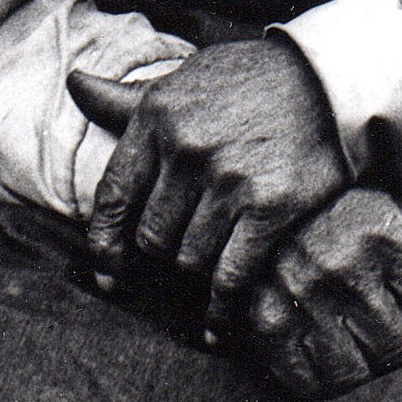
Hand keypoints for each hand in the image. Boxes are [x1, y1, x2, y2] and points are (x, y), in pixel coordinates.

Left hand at [67, 39, 346, 333]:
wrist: (327, 79)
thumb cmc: (248, 80)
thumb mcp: (183, 79)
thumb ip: (127, 97)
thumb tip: (74, 83)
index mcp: (157, 118)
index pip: (113, 196)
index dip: (104, 243)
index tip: (107, 273)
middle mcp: (186, 150)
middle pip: (151, 236)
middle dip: (164, 250)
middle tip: (183, 250)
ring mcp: (227, 181)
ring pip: (188, 258)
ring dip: (197, 268)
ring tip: (212, 262)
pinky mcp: (268, 208)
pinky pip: (230, 275)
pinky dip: (221, 308)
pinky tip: (218, 323)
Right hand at [242, 189, 401, 401]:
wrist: (265, 199)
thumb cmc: (349, 212)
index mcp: (385, 236)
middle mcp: (344, 268)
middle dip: (401, 340)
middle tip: (386, 319)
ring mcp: (302, 300)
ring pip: (357, 376)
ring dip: (362, 364)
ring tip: (355, 336)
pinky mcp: (266, 325)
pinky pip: (308, 384)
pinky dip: (320, 379)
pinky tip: (324, 350)